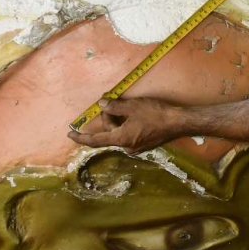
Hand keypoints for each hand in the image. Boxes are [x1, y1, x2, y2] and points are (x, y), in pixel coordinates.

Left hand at [68, 97, 187, 152]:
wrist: (178, 122)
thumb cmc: (155, 114)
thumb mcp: (132, 106)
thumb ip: (114, 107)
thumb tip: (101, 105)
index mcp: (120, 138)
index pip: (95, 140)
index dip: (81, 137)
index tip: (70, 135)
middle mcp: (126, 146)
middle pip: (109, 133)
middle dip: (107, 118)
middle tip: (111, 102)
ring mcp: (136, 147)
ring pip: (119, 133)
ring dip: (118, 121)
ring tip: (125, 107)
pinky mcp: (144, 144)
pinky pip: (128, 135)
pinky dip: (126, 125)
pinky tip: (134, 115)